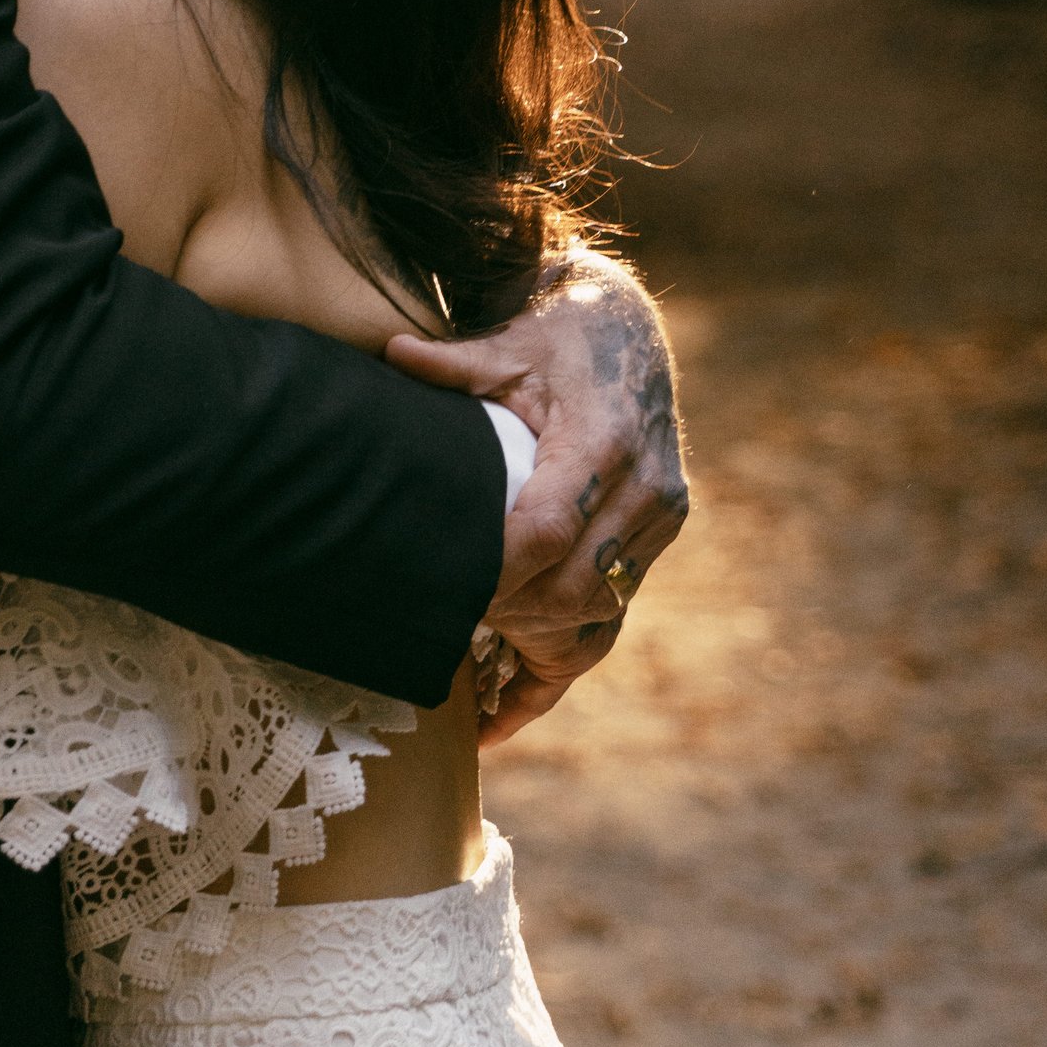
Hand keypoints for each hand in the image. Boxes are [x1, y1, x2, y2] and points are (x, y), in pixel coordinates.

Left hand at [387, 250, 686, 729]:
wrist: (629, 332)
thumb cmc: (559, 335)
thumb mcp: (508, 342)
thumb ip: (451, 364)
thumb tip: (388, 353)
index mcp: (604, 442)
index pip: (550, 530)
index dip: (498, 573)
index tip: (446, 594)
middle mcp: (645, 491)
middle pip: (575, 588)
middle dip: (508, 616)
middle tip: (441, 625)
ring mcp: (658, 522)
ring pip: (598, 614)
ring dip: (530, 644)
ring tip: (460, 662)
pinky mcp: (656, 540)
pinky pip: (611, 623)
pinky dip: (558, 668)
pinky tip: (500, 714)